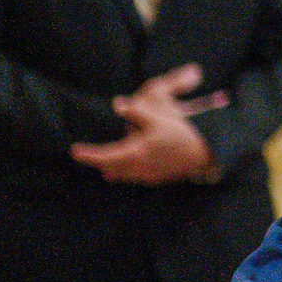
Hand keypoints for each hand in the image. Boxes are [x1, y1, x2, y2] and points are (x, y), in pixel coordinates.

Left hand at [69, 62, 221, 183]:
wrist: (208, 149)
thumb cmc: (183, 128)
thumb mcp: (159, 112)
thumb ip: (137, 110)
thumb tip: (119, 105)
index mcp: (135, 152)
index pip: (104, 156)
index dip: (88, 154)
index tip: (74, 152)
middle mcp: (140, 168)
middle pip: (112, 168)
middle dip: (102, 162)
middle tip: (91, 156)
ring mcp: (151, 175)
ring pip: (125, 174)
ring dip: (116, 167)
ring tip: (110, 163)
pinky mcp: (161, 177)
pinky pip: (139, 176)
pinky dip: (131, 170)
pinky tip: (136, 162)